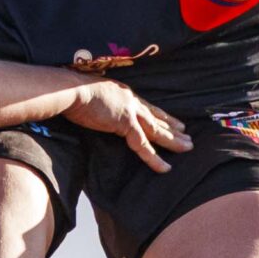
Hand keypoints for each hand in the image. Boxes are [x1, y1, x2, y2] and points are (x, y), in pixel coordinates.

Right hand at [63, 80, 191, 170]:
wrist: (70, 90)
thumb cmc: (73, 93)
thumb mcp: (92, 96)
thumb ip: (101, 105)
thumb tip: (96, 112)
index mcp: (124, 94)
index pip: (148, 108)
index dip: (162, 116)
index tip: (175, 122)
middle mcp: (132, 101)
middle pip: (157, 118)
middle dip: (174, 127)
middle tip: (188, 136)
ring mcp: (131, 112)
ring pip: (157, 131)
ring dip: (173, 140)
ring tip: (188, 147)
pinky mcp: (126, 123)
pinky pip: (144, 146)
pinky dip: (154, 158)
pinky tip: (165, 167)